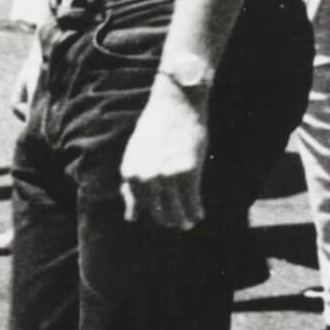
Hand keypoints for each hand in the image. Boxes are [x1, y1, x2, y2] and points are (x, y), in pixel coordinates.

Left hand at [119, 81, 210, 229]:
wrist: (176, 104)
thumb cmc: (157, 126)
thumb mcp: (137, 155)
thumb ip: (133, 185)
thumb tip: (131, 217)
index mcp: (130, 173)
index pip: (141, 205)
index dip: (154, 213)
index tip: (164, 218)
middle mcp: (145, 178)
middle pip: (158, 212)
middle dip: (168, 220)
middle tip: (178, 225)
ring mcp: (166, 176)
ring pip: (175, 210)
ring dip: (183, 220)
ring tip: (189, 224)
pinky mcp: (188, 172)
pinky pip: (192, 201)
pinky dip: (196, 210)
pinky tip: (200, 215)